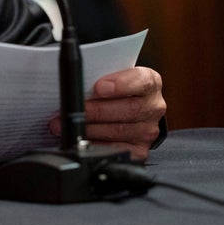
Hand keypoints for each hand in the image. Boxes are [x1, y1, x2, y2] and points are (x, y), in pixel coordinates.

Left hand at [49, 66, 165, 161]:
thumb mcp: (112, 75)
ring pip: (120, 131)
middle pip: (129, 110)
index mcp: (150, 82)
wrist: (130, 106)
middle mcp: (153, 106)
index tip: (99, 87)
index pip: (141, 81)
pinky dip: (97, 145)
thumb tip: (74, 80)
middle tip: (76, 109)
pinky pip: (118, 150)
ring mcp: (148, 130)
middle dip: (97, 110)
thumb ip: (101, 75)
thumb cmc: (116, 88)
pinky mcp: (139, 149)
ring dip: (91, 129)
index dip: (120, 84)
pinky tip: (83, 140)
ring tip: (70, 124)